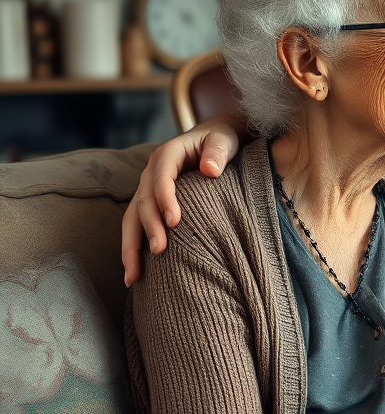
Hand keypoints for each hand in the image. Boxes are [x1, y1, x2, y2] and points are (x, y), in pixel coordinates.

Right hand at [122, 114, 242, 285]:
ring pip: (132, 218)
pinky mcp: (151, 202)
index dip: (165, 199)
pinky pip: (137, 225)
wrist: (213, 137)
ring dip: (131, 246)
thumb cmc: (221, 140)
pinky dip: (134, 247)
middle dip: (148, 227)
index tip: (175, 222)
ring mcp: (148, 188)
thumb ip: (218, 152)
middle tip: (159, 251)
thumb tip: (210, 170)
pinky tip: (136, 272)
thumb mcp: (224, 139)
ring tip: (133, 276)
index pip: (161, 178)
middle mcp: (151, 171)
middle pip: (143, 201)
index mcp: (167, 154)